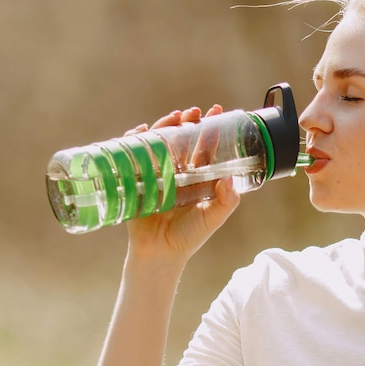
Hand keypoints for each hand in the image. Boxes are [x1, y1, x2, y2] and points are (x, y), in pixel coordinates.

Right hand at [122, 104, 239, 262]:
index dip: (211, 129)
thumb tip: (231, 178)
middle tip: (194, 112)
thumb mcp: (212, 217)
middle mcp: (177, 172)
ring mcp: (156, 174)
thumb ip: (226, 200)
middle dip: (187, 122)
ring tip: (174, 116)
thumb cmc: (188, 237)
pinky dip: (135, 140)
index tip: (217, 112)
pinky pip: (134, 155)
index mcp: (196, 178)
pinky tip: (142, 131)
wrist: (160, 254)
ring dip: (165, 126)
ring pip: (160, 142)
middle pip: (181, 139)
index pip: (204, 148)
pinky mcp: (137, 180)